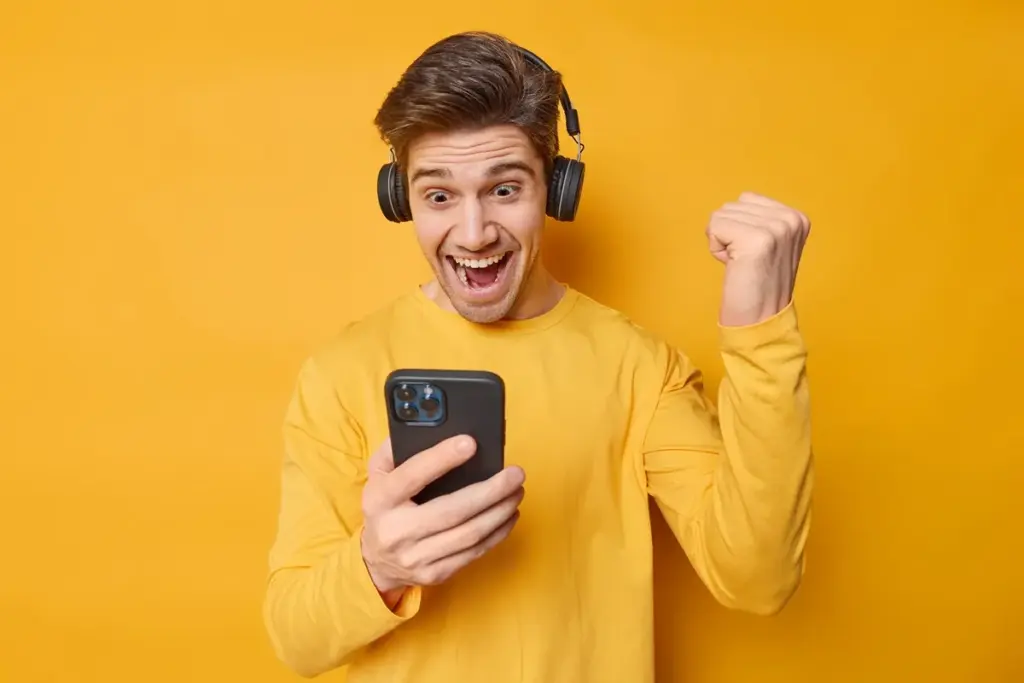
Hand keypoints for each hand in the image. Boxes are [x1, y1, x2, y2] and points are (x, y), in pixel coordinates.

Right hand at [359, 435, 524, 601]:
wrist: (376, 561)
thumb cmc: (386, 506)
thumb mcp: (378, 474)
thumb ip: (395, 449)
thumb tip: (428, 426)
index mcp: (380, 500)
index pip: (412, 476)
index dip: (441, 458)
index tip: (471, 443)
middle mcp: (397, 531)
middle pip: (452, 511)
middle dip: (490, 491)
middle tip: (515, 473)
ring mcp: (417, 557)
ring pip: (469, 534)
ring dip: (501, 511)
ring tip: (517, 491)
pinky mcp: (436, 574)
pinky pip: (475, 553)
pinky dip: (498, 532)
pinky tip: (510, 514)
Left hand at [706, 192, 810, 326]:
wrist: (761, 320)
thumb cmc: (759, 284)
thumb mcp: (773, 244)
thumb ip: (762, 220)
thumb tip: (740, 202)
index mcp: (797, 217)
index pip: (746, 200)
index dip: (740, 227)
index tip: (755, 254)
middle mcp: (790, 219)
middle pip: (732, 206)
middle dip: (730, 233)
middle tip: (746, 262)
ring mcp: (775, 228)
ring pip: (721, 215)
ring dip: (723, 241)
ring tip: (742, 264)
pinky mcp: (756, 239)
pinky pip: (715, 226)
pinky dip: (716, 248)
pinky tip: (734, 266)